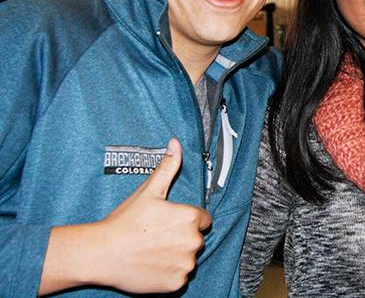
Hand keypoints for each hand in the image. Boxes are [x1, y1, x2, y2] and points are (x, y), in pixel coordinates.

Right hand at [40, 139, 211, 293]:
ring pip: (187, 258)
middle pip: (195, 239)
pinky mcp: (176, 283)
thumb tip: (175, 144)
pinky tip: (151, 265)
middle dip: (180, 237)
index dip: (185, 219)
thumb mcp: (149, 190)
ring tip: (152, 250)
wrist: (101, 253)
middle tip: (156, 236)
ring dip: (175, 256)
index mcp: (190, 217)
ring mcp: (185, 264)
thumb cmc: (124, 222)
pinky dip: (169, 273)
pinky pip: (179, 277)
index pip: (202, 219)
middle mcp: (193, 241)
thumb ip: (168, 167)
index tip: (167, 222)